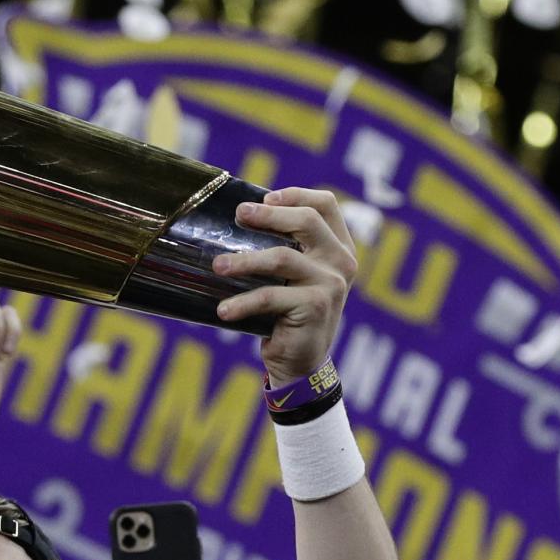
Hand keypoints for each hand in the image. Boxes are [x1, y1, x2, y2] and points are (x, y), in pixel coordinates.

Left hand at [212, 186, 357, 384]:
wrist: (301, 363)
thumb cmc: (288, 315)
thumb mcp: (292, 277)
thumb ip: (284, 248)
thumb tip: (239, 218)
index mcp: (339, 248)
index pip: (326, 205)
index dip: (295, 195)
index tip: (264, 198)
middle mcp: (341, 262)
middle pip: (307, 221)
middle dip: (268, 215)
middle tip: (239, 216)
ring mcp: (331, 284)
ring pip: (282, 258)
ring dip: (245, 260)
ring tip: (218, 266)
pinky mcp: (315, 306)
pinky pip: (270, 297)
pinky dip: (243, 303)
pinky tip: (223, 311)